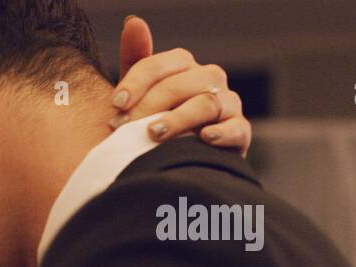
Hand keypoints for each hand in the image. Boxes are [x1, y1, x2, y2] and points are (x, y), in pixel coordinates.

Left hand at [112, 16, 250, 155]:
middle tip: (123, 128)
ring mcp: (228, 104)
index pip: (160, 66)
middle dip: (149, 106)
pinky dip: (221, 133)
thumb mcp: (140, 93)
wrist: (177, 157)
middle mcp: (210, 79)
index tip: (115, 104)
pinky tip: (204, 138)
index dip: (136, 83)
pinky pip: (236, 128)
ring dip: (177, 120)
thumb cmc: (155, 120)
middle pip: (181, 85)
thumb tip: (133, 21)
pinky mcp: (240, 132)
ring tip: (153, 135)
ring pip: (205, 104)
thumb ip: (136, 59)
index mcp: (184, 67)